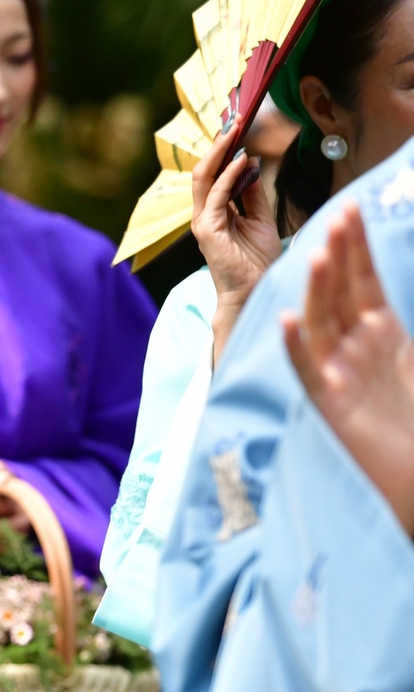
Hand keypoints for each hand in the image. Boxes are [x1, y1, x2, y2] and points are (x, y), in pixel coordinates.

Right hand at [190, 125, 280, 361]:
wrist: (254, 290)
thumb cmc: (257, 260)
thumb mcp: (260, 218)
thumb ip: (252, 193)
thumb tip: (252, 163)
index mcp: (215, 211)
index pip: (214, 174)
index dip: (223, 150)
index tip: (237, 127)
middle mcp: (204, 213)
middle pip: (204, 171)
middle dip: (218, 145)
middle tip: (233, 120)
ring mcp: (203, 221)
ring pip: (204, 178)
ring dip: (219, 153)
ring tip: (234, 131)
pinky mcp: (207, 230)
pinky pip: (216, 196)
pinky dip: (228, 176)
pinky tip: (241, 160)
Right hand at [282, 206, 413, 534]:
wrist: (407, 481)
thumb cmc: (413, 427)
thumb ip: (401, 333)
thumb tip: (388, 300)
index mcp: (381, 338)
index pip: (363, 282)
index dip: (357, 248)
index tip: (351, 210)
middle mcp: (355, 351)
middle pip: (342, 294)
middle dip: (340, 256)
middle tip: (338, 217)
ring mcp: (340, 375)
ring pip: (323, 323)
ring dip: (318, 289)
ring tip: (316, 254)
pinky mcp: (330, 405)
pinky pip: (310, 370)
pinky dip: (297, 345)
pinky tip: (290, 321)